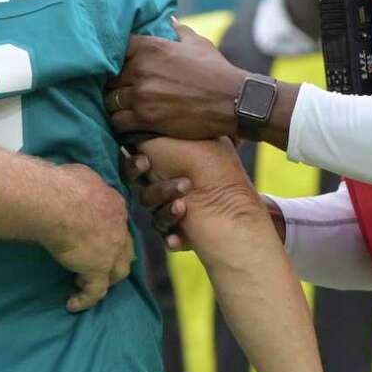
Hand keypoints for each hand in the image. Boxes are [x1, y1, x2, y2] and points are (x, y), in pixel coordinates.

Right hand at [49, 164, 133, 312]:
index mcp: (115, 205)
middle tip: (99, 262)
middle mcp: (119, 229)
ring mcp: (111, 252)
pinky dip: (86, 299)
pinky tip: (73, 303)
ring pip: (118, 271)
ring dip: (107, 278)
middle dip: (116, 256)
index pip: (118, 223)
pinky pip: (95, 291)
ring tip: (88, 282)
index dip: (110, 232)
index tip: (95, 237)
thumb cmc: (64, 185)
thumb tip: (78, 184)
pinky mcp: (97, 270)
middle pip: (125, 248)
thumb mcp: (81, 175)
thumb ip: (86, 184)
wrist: (58, 203)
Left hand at [106, 24, 251, 141]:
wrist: (233, 101)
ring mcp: (141, 94)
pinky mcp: (145, 118)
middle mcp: (140, 69)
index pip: (113, 50)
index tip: (119, 68)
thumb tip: (169, 19)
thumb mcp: (198, 44)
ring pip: (110, 102)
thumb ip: (178, 31)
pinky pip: (118, 122)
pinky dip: (122, 124)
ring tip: (125, 108)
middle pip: (108, 78)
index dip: (114, 61)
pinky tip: (130, 123)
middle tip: (121, 91)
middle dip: (113, 85)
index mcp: (150, 47)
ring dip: (116, 106)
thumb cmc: (216, 71)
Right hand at [124, 151, 283, 250]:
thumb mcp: (184, 142)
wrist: (238, 202)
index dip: (133, 166)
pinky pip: (165, 237)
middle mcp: (167, 187)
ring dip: (165, 209)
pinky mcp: (181, 234)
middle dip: (155, 190)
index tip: (145, 163)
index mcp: (165, 164)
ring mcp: (174, 212)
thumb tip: (134, 133)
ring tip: (183, 206)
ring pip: (151, 214)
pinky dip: (172, 236)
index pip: (135, 166)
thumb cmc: (212, 165)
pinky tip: (179, 236)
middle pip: (140, 191)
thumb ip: (153, 137)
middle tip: (175, 186)